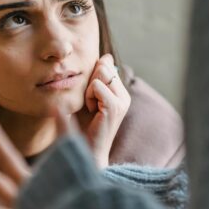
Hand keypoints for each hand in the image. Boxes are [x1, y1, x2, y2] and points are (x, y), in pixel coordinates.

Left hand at [78, 54, 130, 168]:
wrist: (85, 152)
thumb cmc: (83, 127)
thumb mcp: (89, 97)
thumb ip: (96, 78)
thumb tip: (106, 57)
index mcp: (120, 93)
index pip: (108, 66)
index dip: (94, 74)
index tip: (90, 95)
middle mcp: (124, 96)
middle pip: (104, 67)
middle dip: (90, 81)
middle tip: (89, 103)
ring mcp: (122, 101)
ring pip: (102, 73)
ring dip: (89, 89)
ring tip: (90, 107)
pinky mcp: (115, 106)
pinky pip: (98, 85)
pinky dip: (89, 95)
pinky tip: (91, 110)